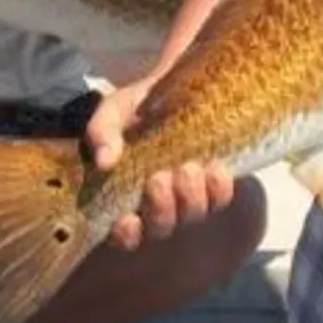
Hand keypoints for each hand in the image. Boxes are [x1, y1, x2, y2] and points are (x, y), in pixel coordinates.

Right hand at [86, 77, 233, 249]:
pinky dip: (219, 189)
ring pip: (191, 215)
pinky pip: (220, 199)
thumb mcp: (113, 112)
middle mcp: (156, 203)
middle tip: (159, 179)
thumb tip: (104, 161)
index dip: (125, 235)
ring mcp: (187, 196)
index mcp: (124, 195)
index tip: (127, 219)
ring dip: (190, 198)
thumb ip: (102, 132)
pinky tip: (215, 168)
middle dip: (161, 209)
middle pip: (160, 227)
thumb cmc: (135, 107)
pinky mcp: (213, 184)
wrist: (172, 86)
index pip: (123, 234)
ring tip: (188, 168)